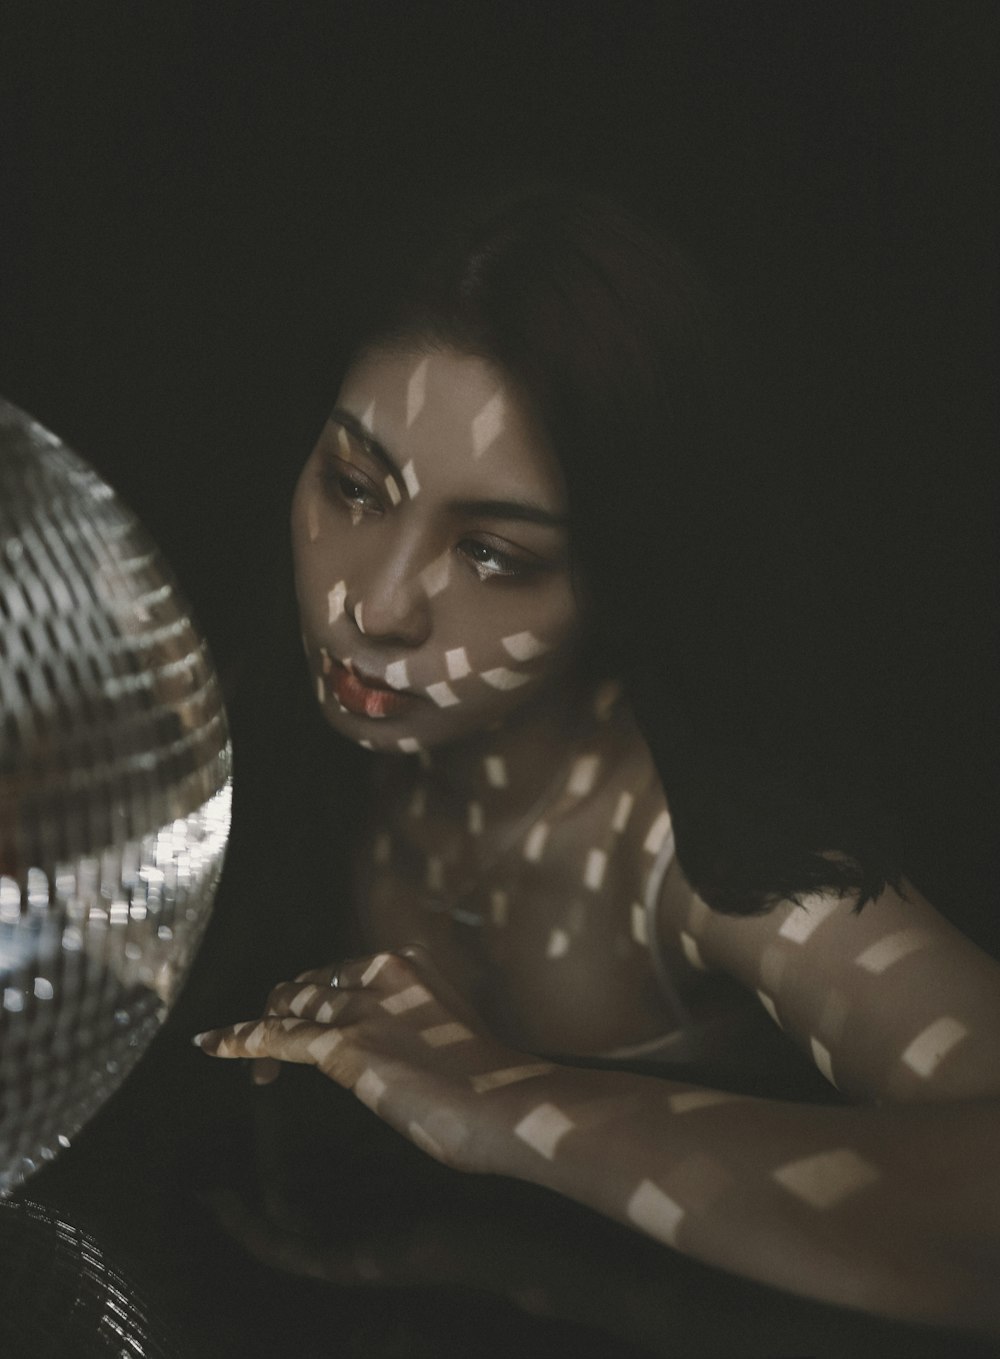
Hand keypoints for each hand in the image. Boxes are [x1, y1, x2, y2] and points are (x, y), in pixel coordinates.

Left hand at [194, 946, 554, 1174]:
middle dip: (284, 1009)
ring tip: (227, 1045)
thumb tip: (392, 1049)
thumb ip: (413, 1026)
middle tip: (266, 1045)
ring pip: (290, 1007)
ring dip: (257, 1028)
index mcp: (409, 964)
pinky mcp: (342, 1045)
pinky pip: (275, 1037)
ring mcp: (360, 1008)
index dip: (316, 996)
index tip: (307, 1021)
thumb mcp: (448, 1032)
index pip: (343, 971)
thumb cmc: (490, 1084)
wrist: (506, 1103)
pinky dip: (240, 1040)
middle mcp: (380, 973)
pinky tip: (214, 1045)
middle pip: (311, 984)